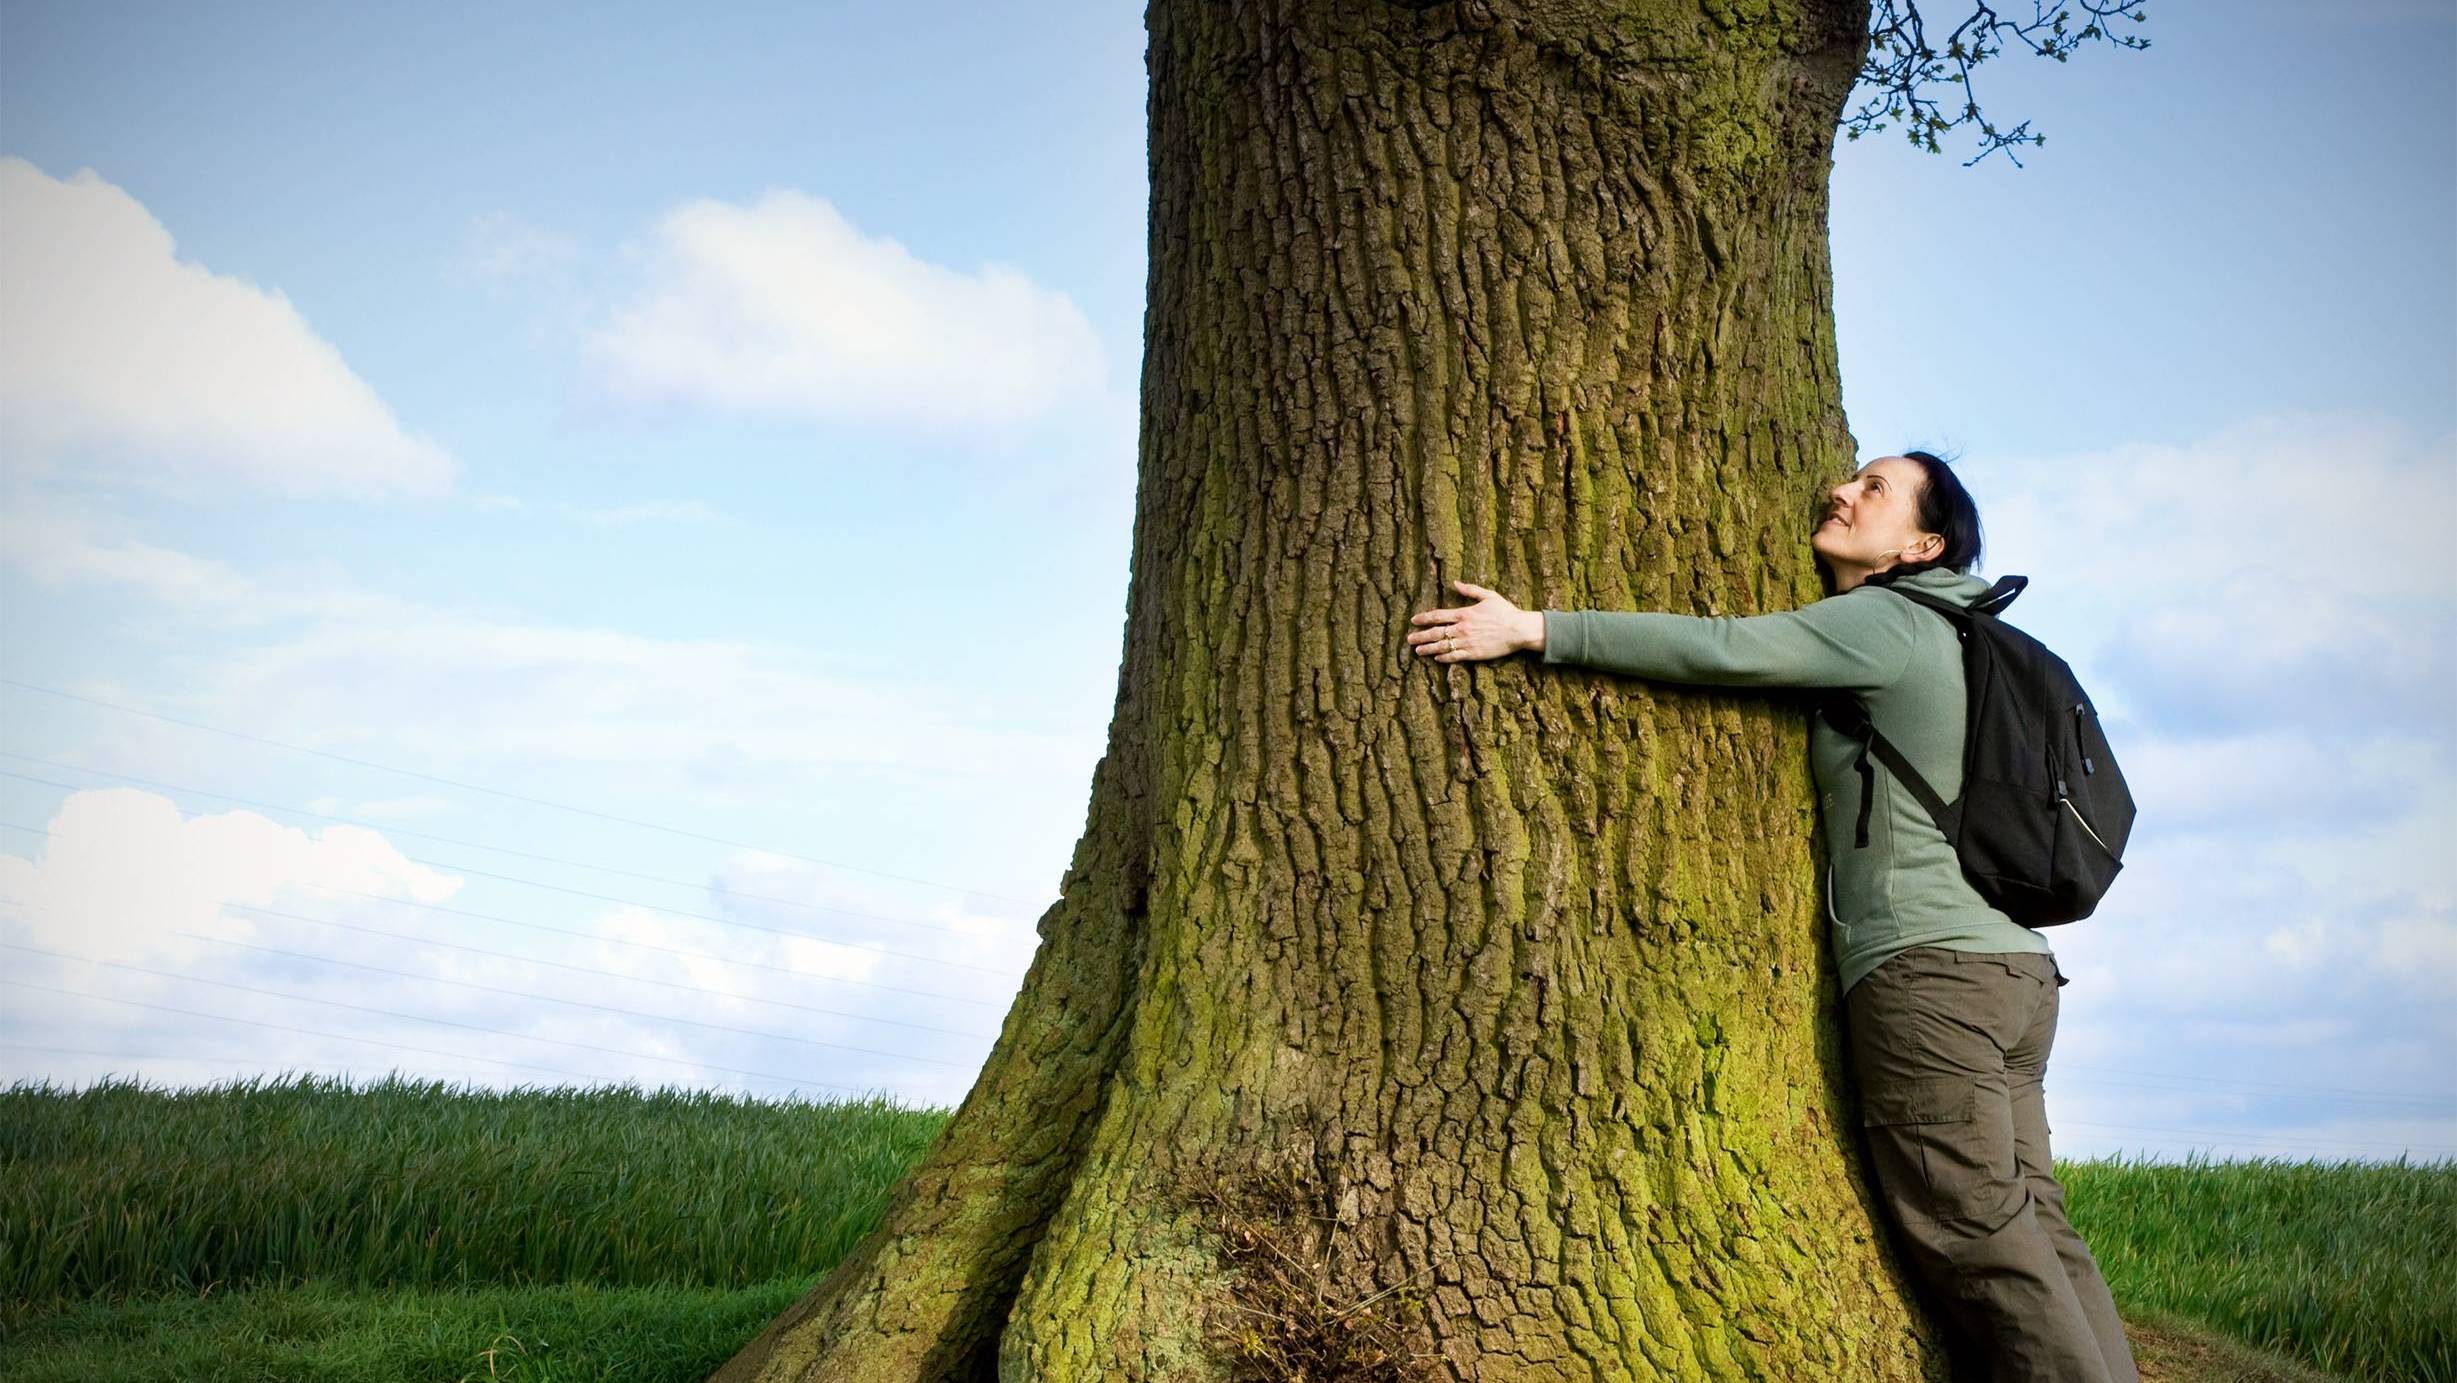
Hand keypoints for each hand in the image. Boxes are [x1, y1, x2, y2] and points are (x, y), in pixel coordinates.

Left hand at [1407, 580, 1541, 662]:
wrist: (1518, 630)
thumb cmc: (1505, 612)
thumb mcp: (1488, 596)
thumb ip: (1470, 590)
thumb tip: (1455, 583)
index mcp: (1464, 613)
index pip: (1438, 616)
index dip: (1424, 618)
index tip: (1414, 620)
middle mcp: (1462, 628)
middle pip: (1436, 633)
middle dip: (1421, 636)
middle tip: (1409, 639)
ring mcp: (1467, 642)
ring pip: (1442, 646)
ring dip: (1428, 648)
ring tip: (1417, 651)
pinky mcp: (1474, 654)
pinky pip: (1455, 657)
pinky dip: (1444, 657)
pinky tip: (1436, 658)